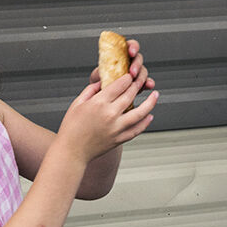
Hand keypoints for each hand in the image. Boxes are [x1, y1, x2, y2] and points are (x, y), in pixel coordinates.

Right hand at [63, 40, 156, 162]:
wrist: (71, 152)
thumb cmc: (71, 127)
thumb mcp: (77, 104)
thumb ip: (91, 90)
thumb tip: (102, 81)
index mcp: (99, 103)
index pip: (119, 85)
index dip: (127, 78)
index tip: (130, 74)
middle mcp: (110, 114)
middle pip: (130, 95)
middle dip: (138, 85)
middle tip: (142, 79)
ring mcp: (116, 128)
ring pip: (140, 113)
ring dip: (150, 103)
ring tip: (156, 95)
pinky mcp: (119, 139)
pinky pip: (136, 130)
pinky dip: (145, 123)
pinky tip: (149, 116)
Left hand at [86, 38, 155, 94]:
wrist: (102, 95)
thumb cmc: (100, 82)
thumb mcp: (97, 75)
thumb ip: (100, 72)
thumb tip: (99, 73)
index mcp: (121, 55)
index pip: (130, 45)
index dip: (133, 47)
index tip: (131, 52)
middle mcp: (130, 62)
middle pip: (138, 58)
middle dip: (136, 65)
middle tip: (132, 73)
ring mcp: (136, 72)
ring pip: (143, 70)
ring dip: (141, 75)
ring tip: (137, 83)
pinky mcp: (140, 83)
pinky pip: (147, 81)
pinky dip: (149, 83)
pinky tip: (149, 85)